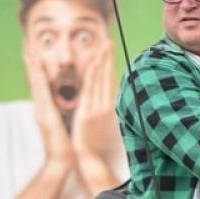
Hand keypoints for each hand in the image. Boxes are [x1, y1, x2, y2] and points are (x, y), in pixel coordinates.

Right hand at [24, 46, 73, 166]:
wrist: (61, 161)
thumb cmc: (65, 144)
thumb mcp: (63, 122)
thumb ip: (61, 111)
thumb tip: (65, 101)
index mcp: (45, 108)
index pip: (40, 83)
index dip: (36, 67)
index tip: (34, 51)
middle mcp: (40, 106)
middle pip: (33, 79)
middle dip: (29, 61)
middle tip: (26, 42)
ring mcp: (41, 110)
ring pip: (35, 82)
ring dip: (31, 64)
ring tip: (28, 47)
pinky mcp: (45, 114)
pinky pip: (42, 92)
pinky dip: (38, 78)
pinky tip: (36, 67)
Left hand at [70, 42, 120, 167]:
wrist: (89, 157)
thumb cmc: (93, 143)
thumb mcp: (100, 124)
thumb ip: (101, 110)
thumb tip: (104, 103)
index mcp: (107, 107)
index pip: (109, 82)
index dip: (109, 66)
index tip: (109, 53)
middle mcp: (106, 104)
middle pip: (108, 77)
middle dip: (109, 58)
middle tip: (110, 41)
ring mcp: (99, 107)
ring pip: (101, 79)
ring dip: (103, 60)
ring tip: (105, 45)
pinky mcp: (91, 110)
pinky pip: (92, 88)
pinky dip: (94, 73)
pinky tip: (95, 61)